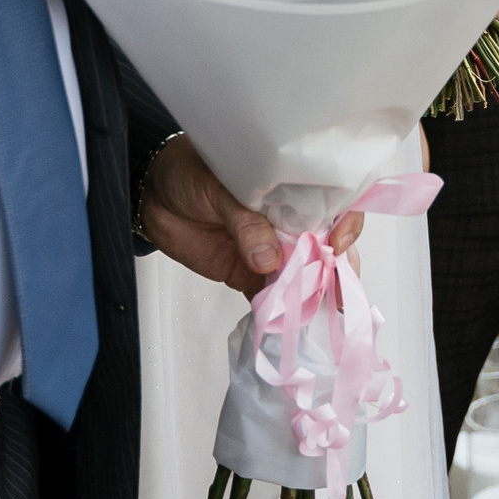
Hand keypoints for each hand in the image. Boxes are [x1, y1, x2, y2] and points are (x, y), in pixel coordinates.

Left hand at [137, 137, 362, 296]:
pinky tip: (286, 325)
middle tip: (339, 294)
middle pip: (327, 248)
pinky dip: (280, 314)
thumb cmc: (188, 172)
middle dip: (338, 271)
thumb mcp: (219, 186)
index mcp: (292, 188)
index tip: (338, 243)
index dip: (346, 224)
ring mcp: (271, 251)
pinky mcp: (249, 275)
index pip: (334, 205)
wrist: (153, 195)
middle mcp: (289, 221)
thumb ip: (245, 222)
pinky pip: (272, 298)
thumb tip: (267, 259)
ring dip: (313, 296)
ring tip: (317, 314)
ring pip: (304, 277)